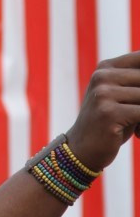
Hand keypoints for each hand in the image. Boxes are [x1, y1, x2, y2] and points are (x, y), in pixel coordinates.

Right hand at [66, 51, 139, 171]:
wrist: (82, 149)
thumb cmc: (111, 123)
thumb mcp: (122, 97)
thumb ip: (137, 84)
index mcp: (105, 68)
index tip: (138, 98)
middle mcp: (102, 76)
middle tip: (139, 116)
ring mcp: (103, 94)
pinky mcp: (108, 113)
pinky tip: (139, 133)